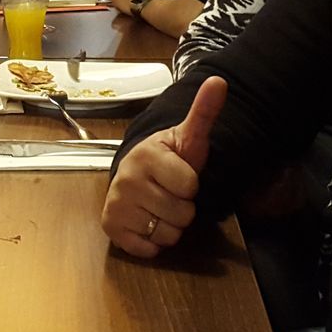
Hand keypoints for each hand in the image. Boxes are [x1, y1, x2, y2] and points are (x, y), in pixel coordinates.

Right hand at [101, 76, 225, 256]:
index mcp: (147, 156)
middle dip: (183, 208)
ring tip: (160, 207)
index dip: (191, 185)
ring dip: (170, 226)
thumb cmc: (167, 159)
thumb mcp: (187, 137)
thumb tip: (220, 82)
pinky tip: (148, 222)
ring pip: (168, 234)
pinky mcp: (111, 228)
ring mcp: (117, 205)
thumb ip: (204, 112)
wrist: (136, 174)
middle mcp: (126, 180)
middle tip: (171, 193)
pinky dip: (153, 242)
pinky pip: (149, 249)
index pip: (190, 186)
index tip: (179, 175)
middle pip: (181, 214)